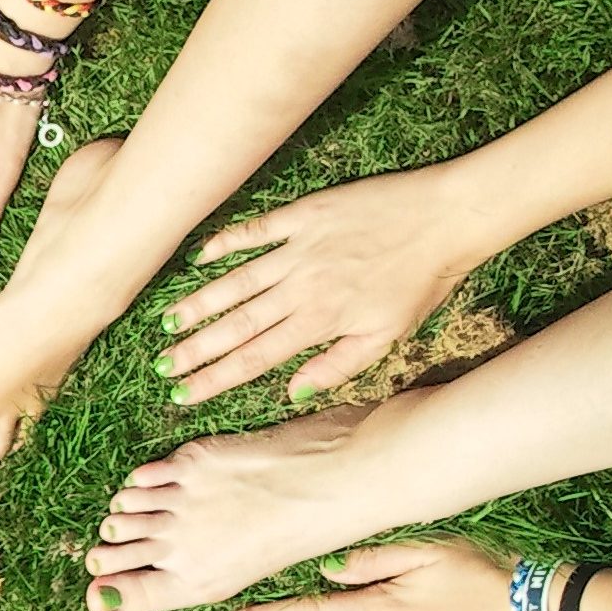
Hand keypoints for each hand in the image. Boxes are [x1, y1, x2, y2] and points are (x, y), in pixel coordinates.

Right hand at [157, 164, 499, 404]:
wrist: (449, 216)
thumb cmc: (423, 281)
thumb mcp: (387, 336)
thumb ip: (336, 366)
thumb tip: (293, 392)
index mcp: (320, 322)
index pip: (255, 359)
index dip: (214, 379)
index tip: (182, 396)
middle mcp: (301, 288)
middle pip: (236, 325)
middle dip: (194, 349)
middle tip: (161, 365)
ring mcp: (299, 249)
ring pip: (237, 281)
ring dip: (199, 303)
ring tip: (167, 322)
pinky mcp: (304, 214)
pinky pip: (256, 230)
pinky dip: (226, 242)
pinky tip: (200, 257)